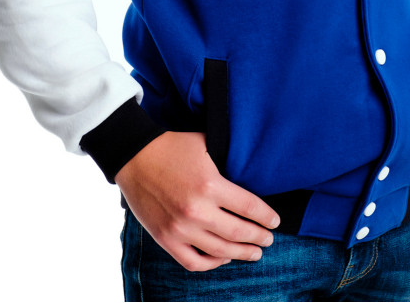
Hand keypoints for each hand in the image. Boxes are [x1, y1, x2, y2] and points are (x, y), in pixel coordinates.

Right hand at [115, 131, 280, 271]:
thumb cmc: (173, 147)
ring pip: (220, 252)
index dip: (266, 217)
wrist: (134, 157)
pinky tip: (223, 258)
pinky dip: (212, 263)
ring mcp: (180, 229)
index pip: (250, 208)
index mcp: (210, 185)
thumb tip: (250, 170)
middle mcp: (197, 211)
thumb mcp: (206, 145)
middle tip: (269, 239)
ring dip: (241, 253)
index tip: (275, 222)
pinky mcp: (166, 239)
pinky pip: (194, 262)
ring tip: (254, 253)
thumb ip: (227, 160)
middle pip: (239, 232)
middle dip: (259, 238)